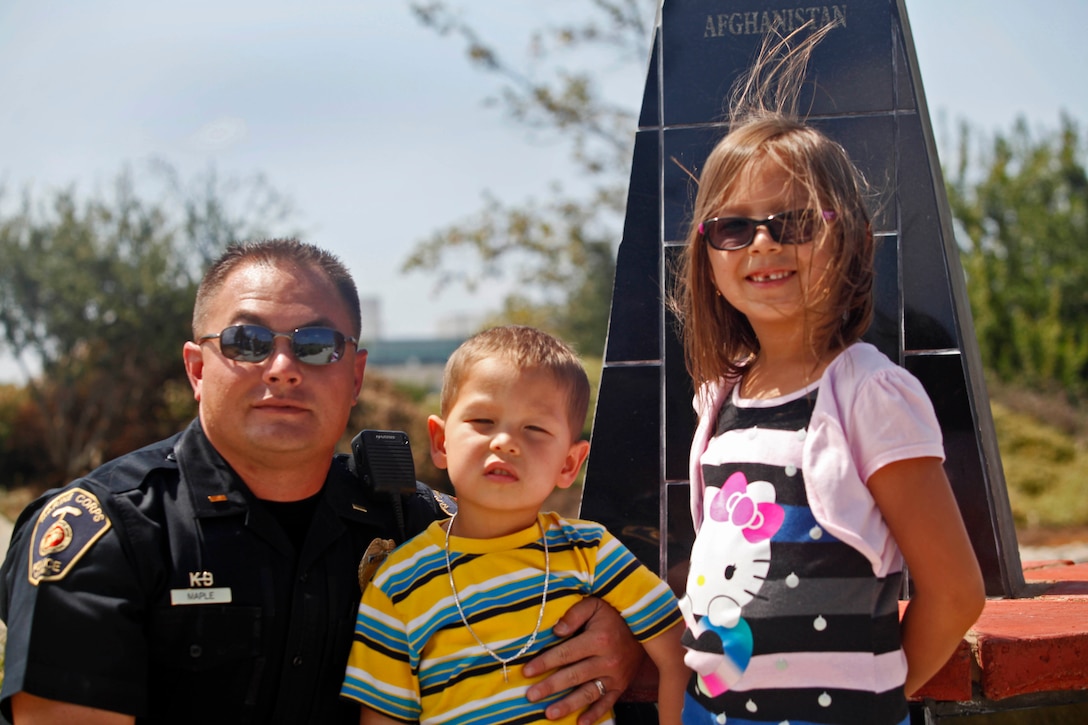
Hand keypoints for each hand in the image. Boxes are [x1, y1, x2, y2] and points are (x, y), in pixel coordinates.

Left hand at [523, 597, 642, 724]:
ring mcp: (615, 676)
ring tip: (549, 714)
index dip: (545, 662)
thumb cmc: (614, 614)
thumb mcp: (595, 605)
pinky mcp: (622, 686)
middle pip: (574, 676)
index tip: (527, 671)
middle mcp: (607, 661)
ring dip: (568, 705)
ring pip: (588, 693)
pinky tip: (581, 723)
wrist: (646, 627)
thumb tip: (556, 631)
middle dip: (550, 687)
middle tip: (531, 696)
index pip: (566, 653)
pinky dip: (595, 715)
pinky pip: (608, 703)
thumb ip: (575, 614)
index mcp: (598, 640)